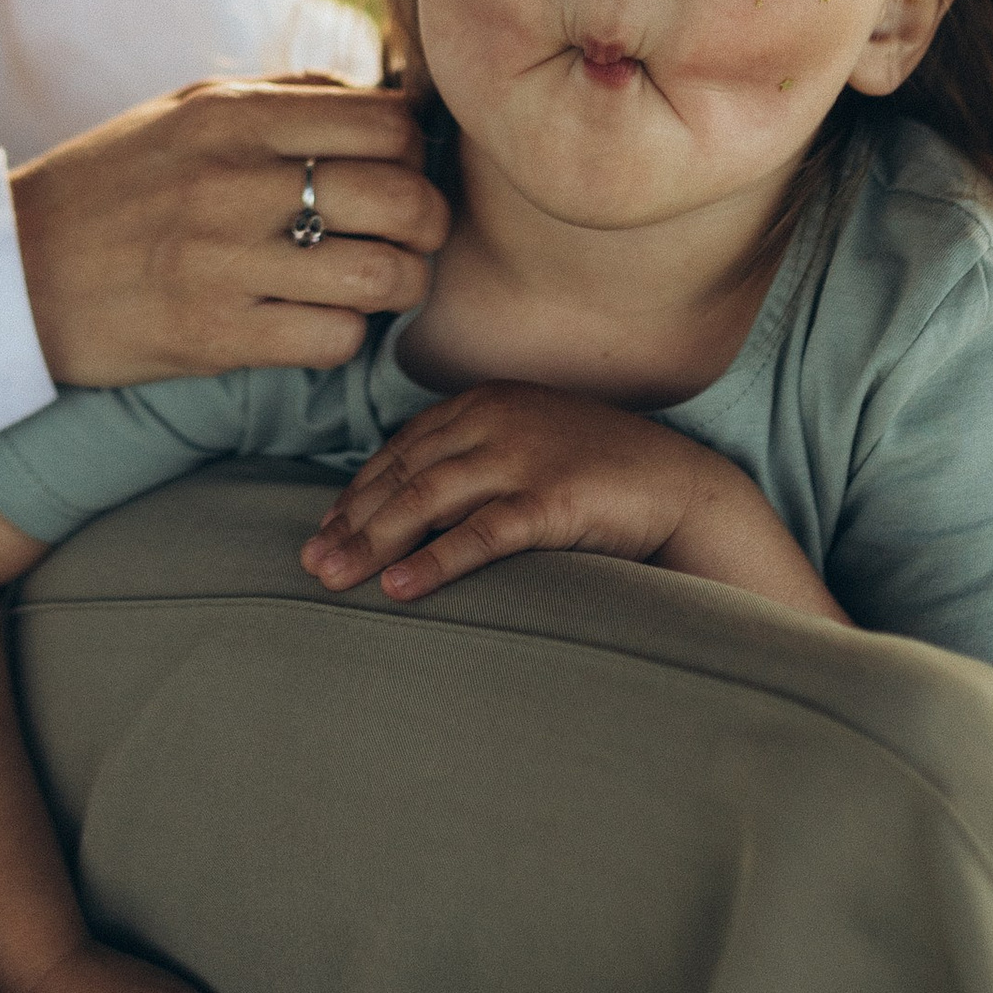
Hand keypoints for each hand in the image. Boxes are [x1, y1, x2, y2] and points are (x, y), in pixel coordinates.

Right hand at [10, 77, 445, 386]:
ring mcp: (225, 263)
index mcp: (230, 116)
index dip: (412, 152)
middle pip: (404, 199)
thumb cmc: (111, 186)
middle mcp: (233, 183)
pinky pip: (335, 340)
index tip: (397, 171)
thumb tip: (389, 101)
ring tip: (376, 283)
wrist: (9, 273)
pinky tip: (319, 322)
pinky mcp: (214, 337)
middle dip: (429, 224)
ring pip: (384, 276)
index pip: (387, 123)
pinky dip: (345, 336)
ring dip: (399, 285)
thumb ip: (285, 98)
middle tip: (412, 236)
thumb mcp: (185, 111)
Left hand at [303, 384, 831, 614]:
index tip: (324, 531)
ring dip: (373, 542)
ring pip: (426, 499)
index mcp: (481, 403)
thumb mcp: (526, 448)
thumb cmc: (598, 474)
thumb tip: (405, 509)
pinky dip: (434, 561)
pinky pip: (479, 533)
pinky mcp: (551, 498)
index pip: (400, 451)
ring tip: (334, 578)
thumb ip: (471, 461)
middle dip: (350, 522)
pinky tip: (399, 588)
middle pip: (402, 475)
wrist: (682, 486)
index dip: (356, 494)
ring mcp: (522, 455)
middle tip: (310, 563)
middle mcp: (493, 419)